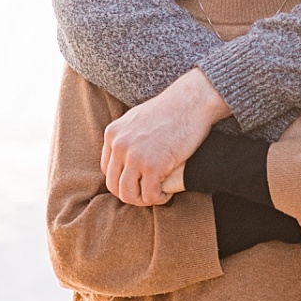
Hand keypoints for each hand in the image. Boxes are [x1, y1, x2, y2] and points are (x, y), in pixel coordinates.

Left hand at [101, 69, 231, 205]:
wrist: (193, 100)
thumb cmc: (173, 107)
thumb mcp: (139, 116)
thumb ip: (127, 134)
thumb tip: (125, 148)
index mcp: (113, 133)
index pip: (108, 169)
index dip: (123, 179)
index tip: (139, 181)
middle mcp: (119, 146)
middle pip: (114, 185)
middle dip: (131, 193)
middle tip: (148, 193)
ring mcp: (135, 156)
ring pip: (128, 194)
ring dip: (143, 200)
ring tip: (157, 195)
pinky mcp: (153, 166)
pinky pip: (149, 195)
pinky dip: (158, 199)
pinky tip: (167, 194)